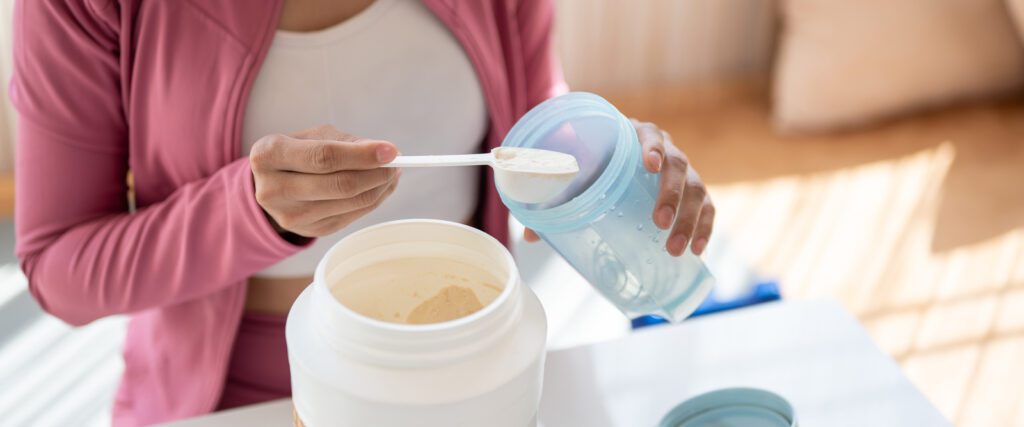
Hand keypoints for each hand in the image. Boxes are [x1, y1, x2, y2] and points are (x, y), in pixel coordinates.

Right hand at [250, 125, 399, 237]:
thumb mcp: (313, 136)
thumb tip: (386, 154)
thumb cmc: (297, 152)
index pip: (324, 157)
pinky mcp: (309, 231)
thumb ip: (347, 142)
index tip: (391, 151)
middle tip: (395, 164)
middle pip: (339, 185)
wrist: (272, 184)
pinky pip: (351, 216)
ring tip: (391, 174)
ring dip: (379, 188)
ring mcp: (290, 215)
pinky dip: (372, 201)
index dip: (362, 155)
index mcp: (269, 154)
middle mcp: (273, 188)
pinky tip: (379, 188)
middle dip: (376, 173)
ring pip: (349, 203)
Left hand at [523, 119, 714, 255]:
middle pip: (678, 165)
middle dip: (671, 195)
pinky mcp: (690, 191)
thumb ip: (553, 198)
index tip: (650, 165)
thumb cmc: (590, 166)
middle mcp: (664, 148)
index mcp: (634, 134)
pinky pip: (706, 206)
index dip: (652, 147)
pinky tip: (698, 250)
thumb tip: (530, 236)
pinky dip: (705, 227)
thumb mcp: (573, 176)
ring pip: (696, 188)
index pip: (649, 134)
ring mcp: (681, 170)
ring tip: (674, 250)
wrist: (607, 160)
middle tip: (659, 223)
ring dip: (689, 220)